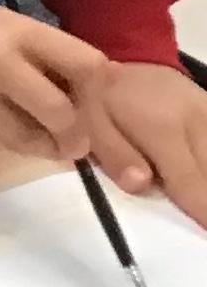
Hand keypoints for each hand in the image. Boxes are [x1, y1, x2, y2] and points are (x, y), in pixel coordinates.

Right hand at [0, 6, 103, 160]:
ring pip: (27, 137)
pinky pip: (0, 143)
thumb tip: (111, 91)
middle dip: (77, 136)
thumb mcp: (23, 32)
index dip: (100, 95)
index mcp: (23, 34)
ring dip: (48, 148)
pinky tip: (17, 134)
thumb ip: (61, 59)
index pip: (85, 66)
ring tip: (51, 145)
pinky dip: (17, 145)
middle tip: (79, 146)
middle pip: (59, 111)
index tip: (99, 109)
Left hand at [76, 59, 206, 227]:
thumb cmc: (99, 96)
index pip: (190, 183)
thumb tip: (142, 185)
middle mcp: (199, 122)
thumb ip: (114, 155)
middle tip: (203, 230)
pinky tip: (202, 185)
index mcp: (164, 128)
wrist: (125, 55)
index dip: (203, 214)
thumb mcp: (90, 123)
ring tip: (201, 215)